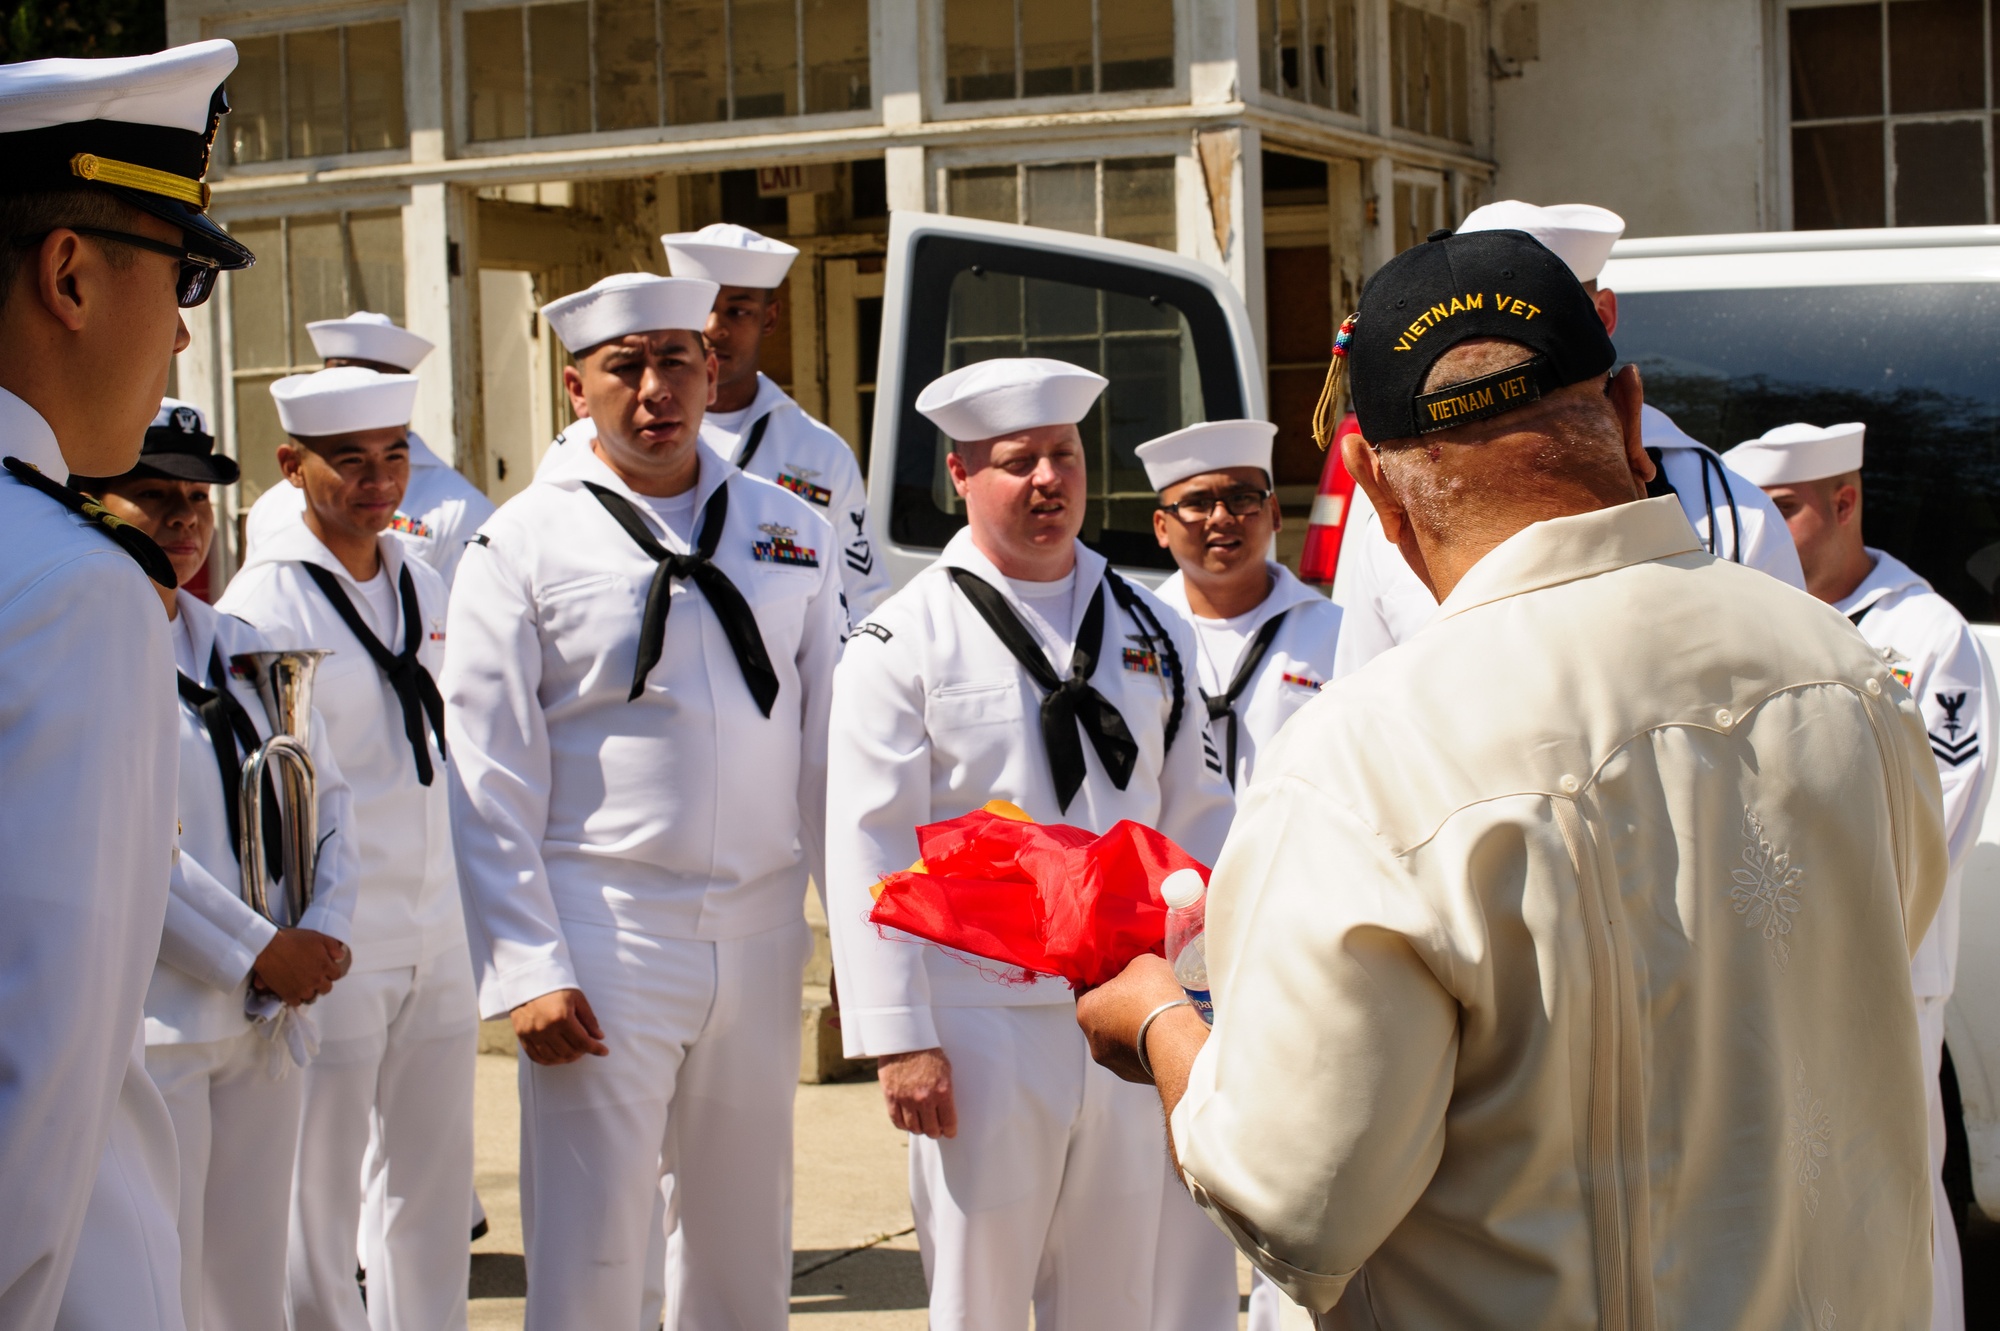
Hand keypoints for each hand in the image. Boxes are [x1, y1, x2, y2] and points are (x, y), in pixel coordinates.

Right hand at [250, 928, 347, 1005]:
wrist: (268, 948)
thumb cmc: (292, 940)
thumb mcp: (316, 937)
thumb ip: (332, 946)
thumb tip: (341, 956)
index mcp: (325, 966)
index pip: (336, 975)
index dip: (331, 971)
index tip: (324, 968)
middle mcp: (316, 980)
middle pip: (326, 988)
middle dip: (322, 982)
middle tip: (314, 976)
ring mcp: (302, 989)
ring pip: (312, 996)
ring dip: (309, 990)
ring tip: (303, 983)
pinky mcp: (288, 995)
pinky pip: (297, 1002)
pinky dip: (296, 997)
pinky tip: (293, 989)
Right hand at [513, 988, 608, 1064]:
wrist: (528, 980)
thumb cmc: (555, 987)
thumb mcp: (577, 998)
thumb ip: (589, 1019)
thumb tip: (599, 1037)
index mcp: (561, 1017)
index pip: (582, 1041)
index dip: (596, 1049)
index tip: (604, 1051)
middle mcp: (545, 1028)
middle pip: (569, 1052)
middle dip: (583, 1052)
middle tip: (588, 1047)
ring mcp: (532, 1034)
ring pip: (554, 1058)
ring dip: (568, 1058)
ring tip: (575, 1051)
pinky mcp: (522, 1036)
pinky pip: (537, 1057)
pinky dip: (550, 1060)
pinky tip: (559, 1056)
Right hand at [878, 1047, 956, 1137]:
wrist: (904, 1038)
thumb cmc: (928, 1052)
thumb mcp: (945, 1069)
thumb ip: (946, 1091)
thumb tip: (947, 1110)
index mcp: (942, 1091)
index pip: (948, 1122)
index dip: (950, 1131)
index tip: (950, 1132)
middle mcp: (924, 1098)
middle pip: (931, 1129)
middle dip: (935, 1132)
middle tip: (936, 1131)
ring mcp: (906, 1099)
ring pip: (914, 1127)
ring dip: (919, 1130)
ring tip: (922, 1126)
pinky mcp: (891, 1096)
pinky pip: (896, 1121)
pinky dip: (903, 1125)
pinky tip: (907, 1123)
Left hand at [1076, 953, 1196, 1084]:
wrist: (1182, 1040)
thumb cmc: (1156, 996)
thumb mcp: (1142, 963)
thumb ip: (1130, 967)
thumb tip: (1133, 972)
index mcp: (1086, 1010)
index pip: (1085, 988)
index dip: (1103, 978)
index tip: (1120, 973)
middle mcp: (1093, 1041)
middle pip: (1102, 1016)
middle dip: (1118, 1005)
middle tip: (1141, 994)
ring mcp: (1113, 1063)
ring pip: (1118, 1038)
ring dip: (1131, 1028)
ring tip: (1157, 1016)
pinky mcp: (1134, 1076)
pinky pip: (1136, 1054)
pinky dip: (1144, 1045)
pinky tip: (1163, 1034)